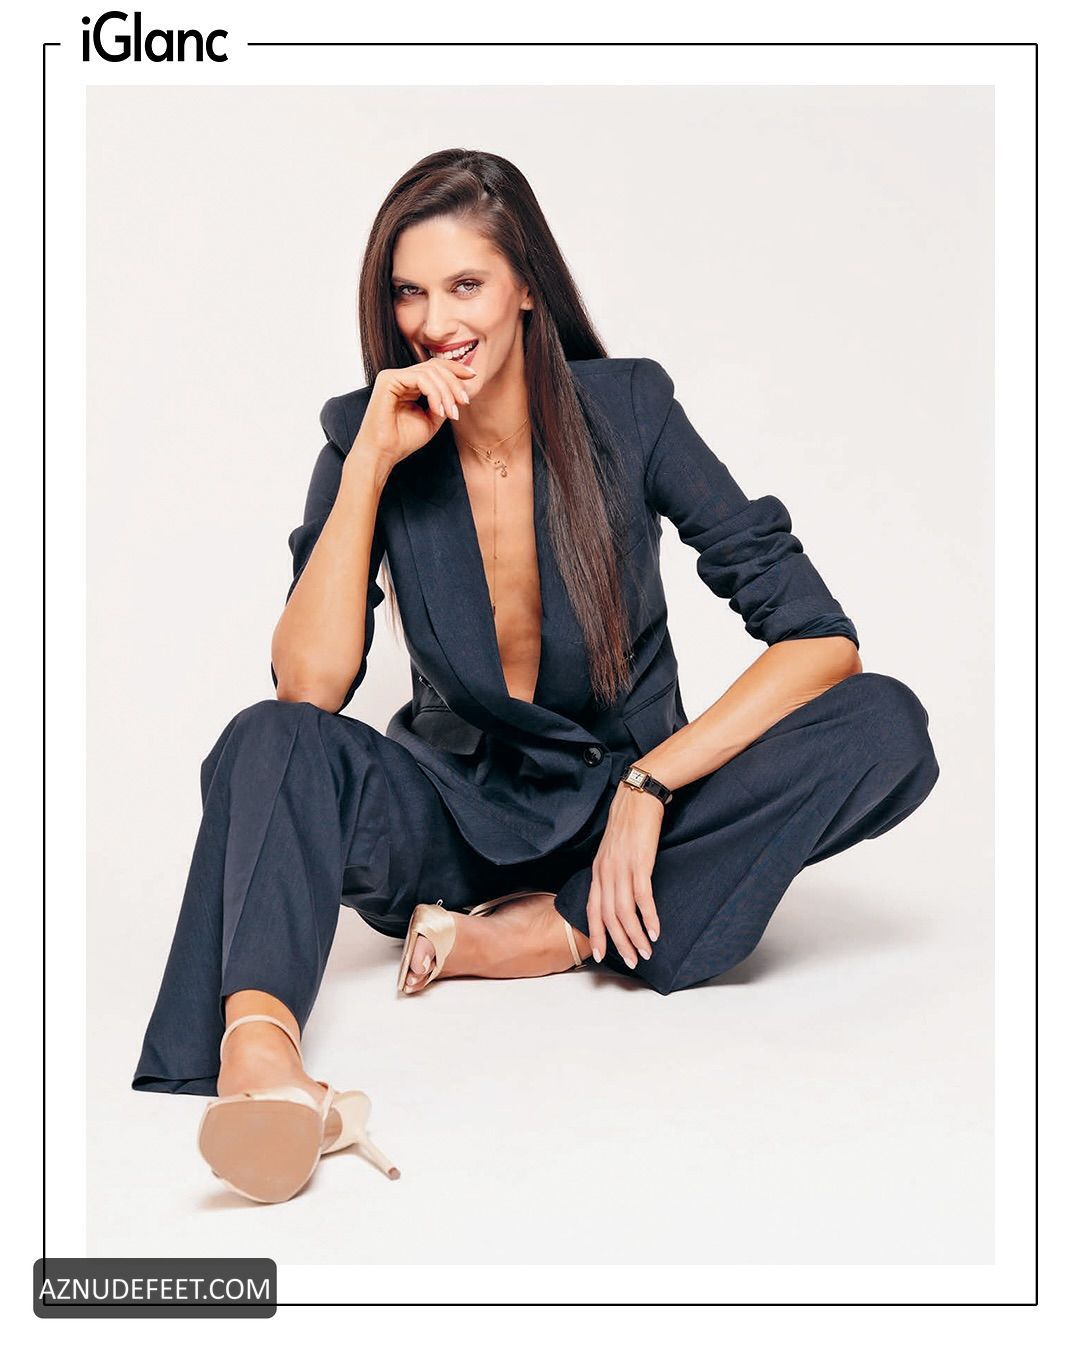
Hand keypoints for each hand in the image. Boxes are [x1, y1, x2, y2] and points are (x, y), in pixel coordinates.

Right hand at [350, 355, 478, 469]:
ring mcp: (393, 376)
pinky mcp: (388, 380)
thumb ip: (444, 402)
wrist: (383, 454)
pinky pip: (420, 378)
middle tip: (464, 402)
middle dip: (454, 383)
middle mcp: (400, 377)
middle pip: (435, 367)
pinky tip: (439, 410)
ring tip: (451, 413)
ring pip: (430, 372)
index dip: (455, 369)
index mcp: (409, 384)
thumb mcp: (432, 420)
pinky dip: (434, 394)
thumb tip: (459, 390)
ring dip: (446, 392)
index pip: (434, 368)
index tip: (472, 377)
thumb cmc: (403, 440)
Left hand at [586, 783, 663, 967]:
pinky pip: (642, 896)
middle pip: (608, 916)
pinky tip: (655, 930)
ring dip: (635, 935)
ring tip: (646, 951)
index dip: (595, 933)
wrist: (638, 796)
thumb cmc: (628, 824)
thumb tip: (618, 894)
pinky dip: (648, 916)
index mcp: (597, 871)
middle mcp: (605, 873)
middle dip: (618, 943)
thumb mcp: (613, 851)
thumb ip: (612, 872)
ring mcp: (621, 868)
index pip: (592, 910)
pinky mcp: (639, 862)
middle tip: (631, 961)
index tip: (599, 955)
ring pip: (624, 911)